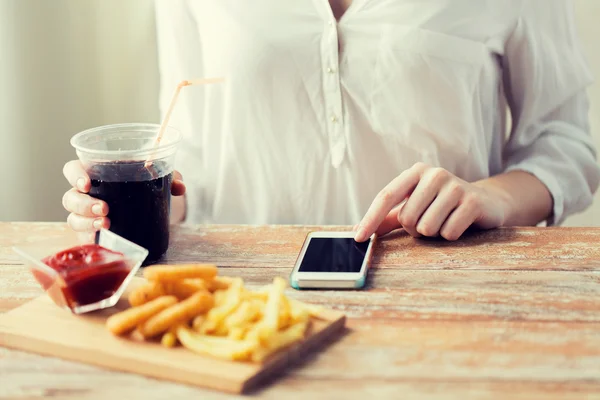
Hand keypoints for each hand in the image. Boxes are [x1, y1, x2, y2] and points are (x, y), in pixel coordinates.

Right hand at [62, 160, 185, 239]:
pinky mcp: (92, 234)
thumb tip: (179, 186)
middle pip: (70, 197)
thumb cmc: (145, 187)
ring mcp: (87, 216)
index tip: (87, 183)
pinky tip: (102, 238)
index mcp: (95, 174)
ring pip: (73, 218)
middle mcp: (86, 195)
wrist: (152, 212)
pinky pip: (84, 238)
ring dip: (87, 222)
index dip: (75, 175)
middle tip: (105, 208)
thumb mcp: (158, 178)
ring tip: (106, 223)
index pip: (73, 170)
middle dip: (83, 204)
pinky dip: (90, 238)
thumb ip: (170, 177)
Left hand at [354, 163, 508, 241]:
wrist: (486, 202)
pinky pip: (448, 233)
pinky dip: (451, 235)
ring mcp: (455, 186)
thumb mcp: (415, 207)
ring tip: (445, 221)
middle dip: (415, 229)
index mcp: (415, 172)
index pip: (386, 196)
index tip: (359, 237)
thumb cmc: (442, 206)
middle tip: (431, 221)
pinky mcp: (472, 201)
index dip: (371, 218)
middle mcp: (434, 174)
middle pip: (407, 218)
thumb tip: (359, 229)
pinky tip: (460, 224)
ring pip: (427, 228)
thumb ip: (388, 217)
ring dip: (434, 234)